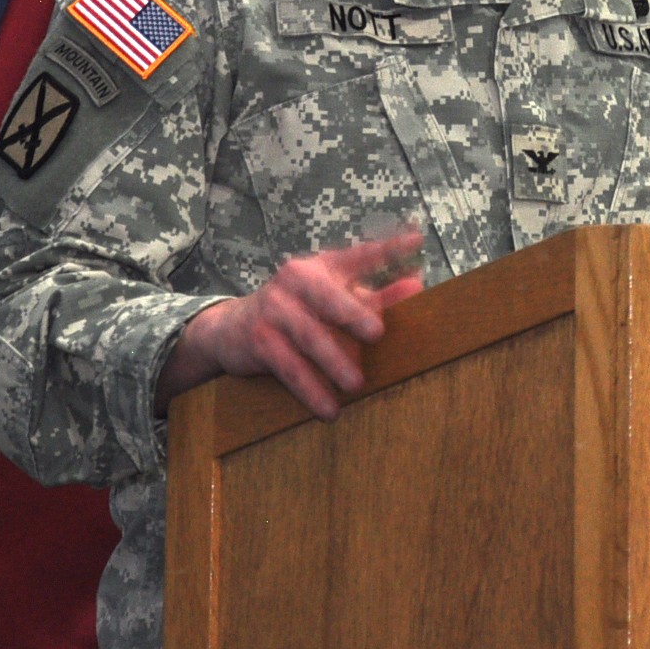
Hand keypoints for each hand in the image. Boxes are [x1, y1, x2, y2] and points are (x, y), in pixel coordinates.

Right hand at [153, 231, 425, 418]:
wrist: (232, 329)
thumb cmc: (296, 311)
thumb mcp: (333, 298)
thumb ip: (377, 296)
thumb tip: (417, 285)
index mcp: (320, 267)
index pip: (357, 255)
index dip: (386, 247)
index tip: (416, 239)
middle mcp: (295, 280)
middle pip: (328, 296)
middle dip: (353, 313)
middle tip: (377, 334)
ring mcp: (274, 308)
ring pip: (309, 336)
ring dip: (334, 362)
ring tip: (356, 385)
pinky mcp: (259, 339)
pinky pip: (289, 367)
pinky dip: (311, 390)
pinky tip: (329, 409)